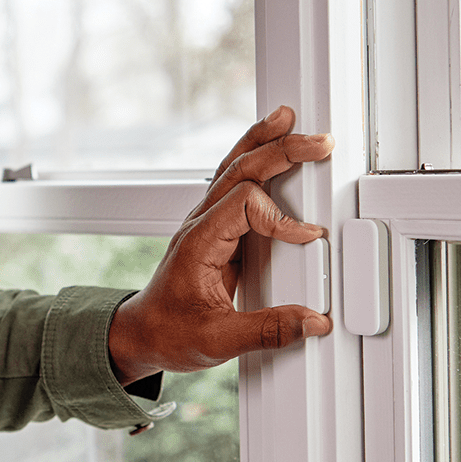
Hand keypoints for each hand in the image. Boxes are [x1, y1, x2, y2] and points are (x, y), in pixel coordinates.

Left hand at [107, 107, 334, 383]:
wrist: (142, 333)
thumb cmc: (169, 333)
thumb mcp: (217, 341)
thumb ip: (266, 330)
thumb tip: (311, 320)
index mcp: (198, 244)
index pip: (242, 204)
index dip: (279, 216)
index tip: (308, 237)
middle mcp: (200, 224)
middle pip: (238, 170)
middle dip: (279, 151)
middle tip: (318, 142)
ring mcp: (206, 222)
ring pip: (232, 167)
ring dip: (263, 143)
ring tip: (290, 120)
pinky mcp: (216, 228)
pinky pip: (235, 182)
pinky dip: (255, 159)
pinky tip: (271, 146)